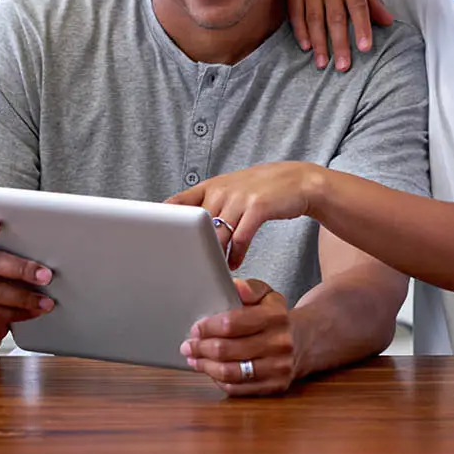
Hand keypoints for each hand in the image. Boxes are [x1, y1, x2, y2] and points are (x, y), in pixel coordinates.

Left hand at [168, 162, 326, 267]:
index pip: (178, 203)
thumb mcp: (231, 190)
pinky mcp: (258, 207)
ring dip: (215, 257)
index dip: (164, 223)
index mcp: (211, 186)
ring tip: (213, 272)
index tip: (154, 242)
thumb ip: (210, 205)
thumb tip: (186, 231)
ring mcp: (240, 197)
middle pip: (196, 227)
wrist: (298, 181)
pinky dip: (236, 254)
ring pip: (217, 236)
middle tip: (188, 270)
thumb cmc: (261, 189)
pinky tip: (235, 263)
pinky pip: (241, 238)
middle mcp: (222, 190)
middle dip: (192, 250)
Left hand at [180, 279, 296, 395]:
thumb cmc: (277, 317)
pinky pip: (239, 388)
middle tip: (188, 346)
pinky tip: (211, 371)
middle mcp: (279, 343)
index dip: (209, 327)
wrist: (305, 340)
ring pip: (231, 372)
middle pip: (227, 350)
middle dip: (201, 348)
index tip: (195, 328)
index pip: (232, 323)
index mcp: (275, 317)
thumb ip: (250, 288)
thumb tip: (235, 286)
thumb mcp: (268, 295)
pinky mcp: (275, 387)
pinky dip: (219, 380)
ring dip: (206, 366)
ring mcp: (278, 368)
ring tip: (194, 360)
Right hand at [283, 0, 391, 71]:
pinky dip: (300, 31)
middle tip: (344, 67)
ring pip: (314, 18)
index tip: (365, 48)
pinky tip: (307, 47)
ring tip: (323, 64)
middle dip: (339, 43)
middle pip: (335, 16)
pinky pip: (295, 13)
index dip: (362, 27)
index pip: (358, 5)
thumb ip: (372, 0)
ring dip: (319, 43)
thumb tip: (388, 22)